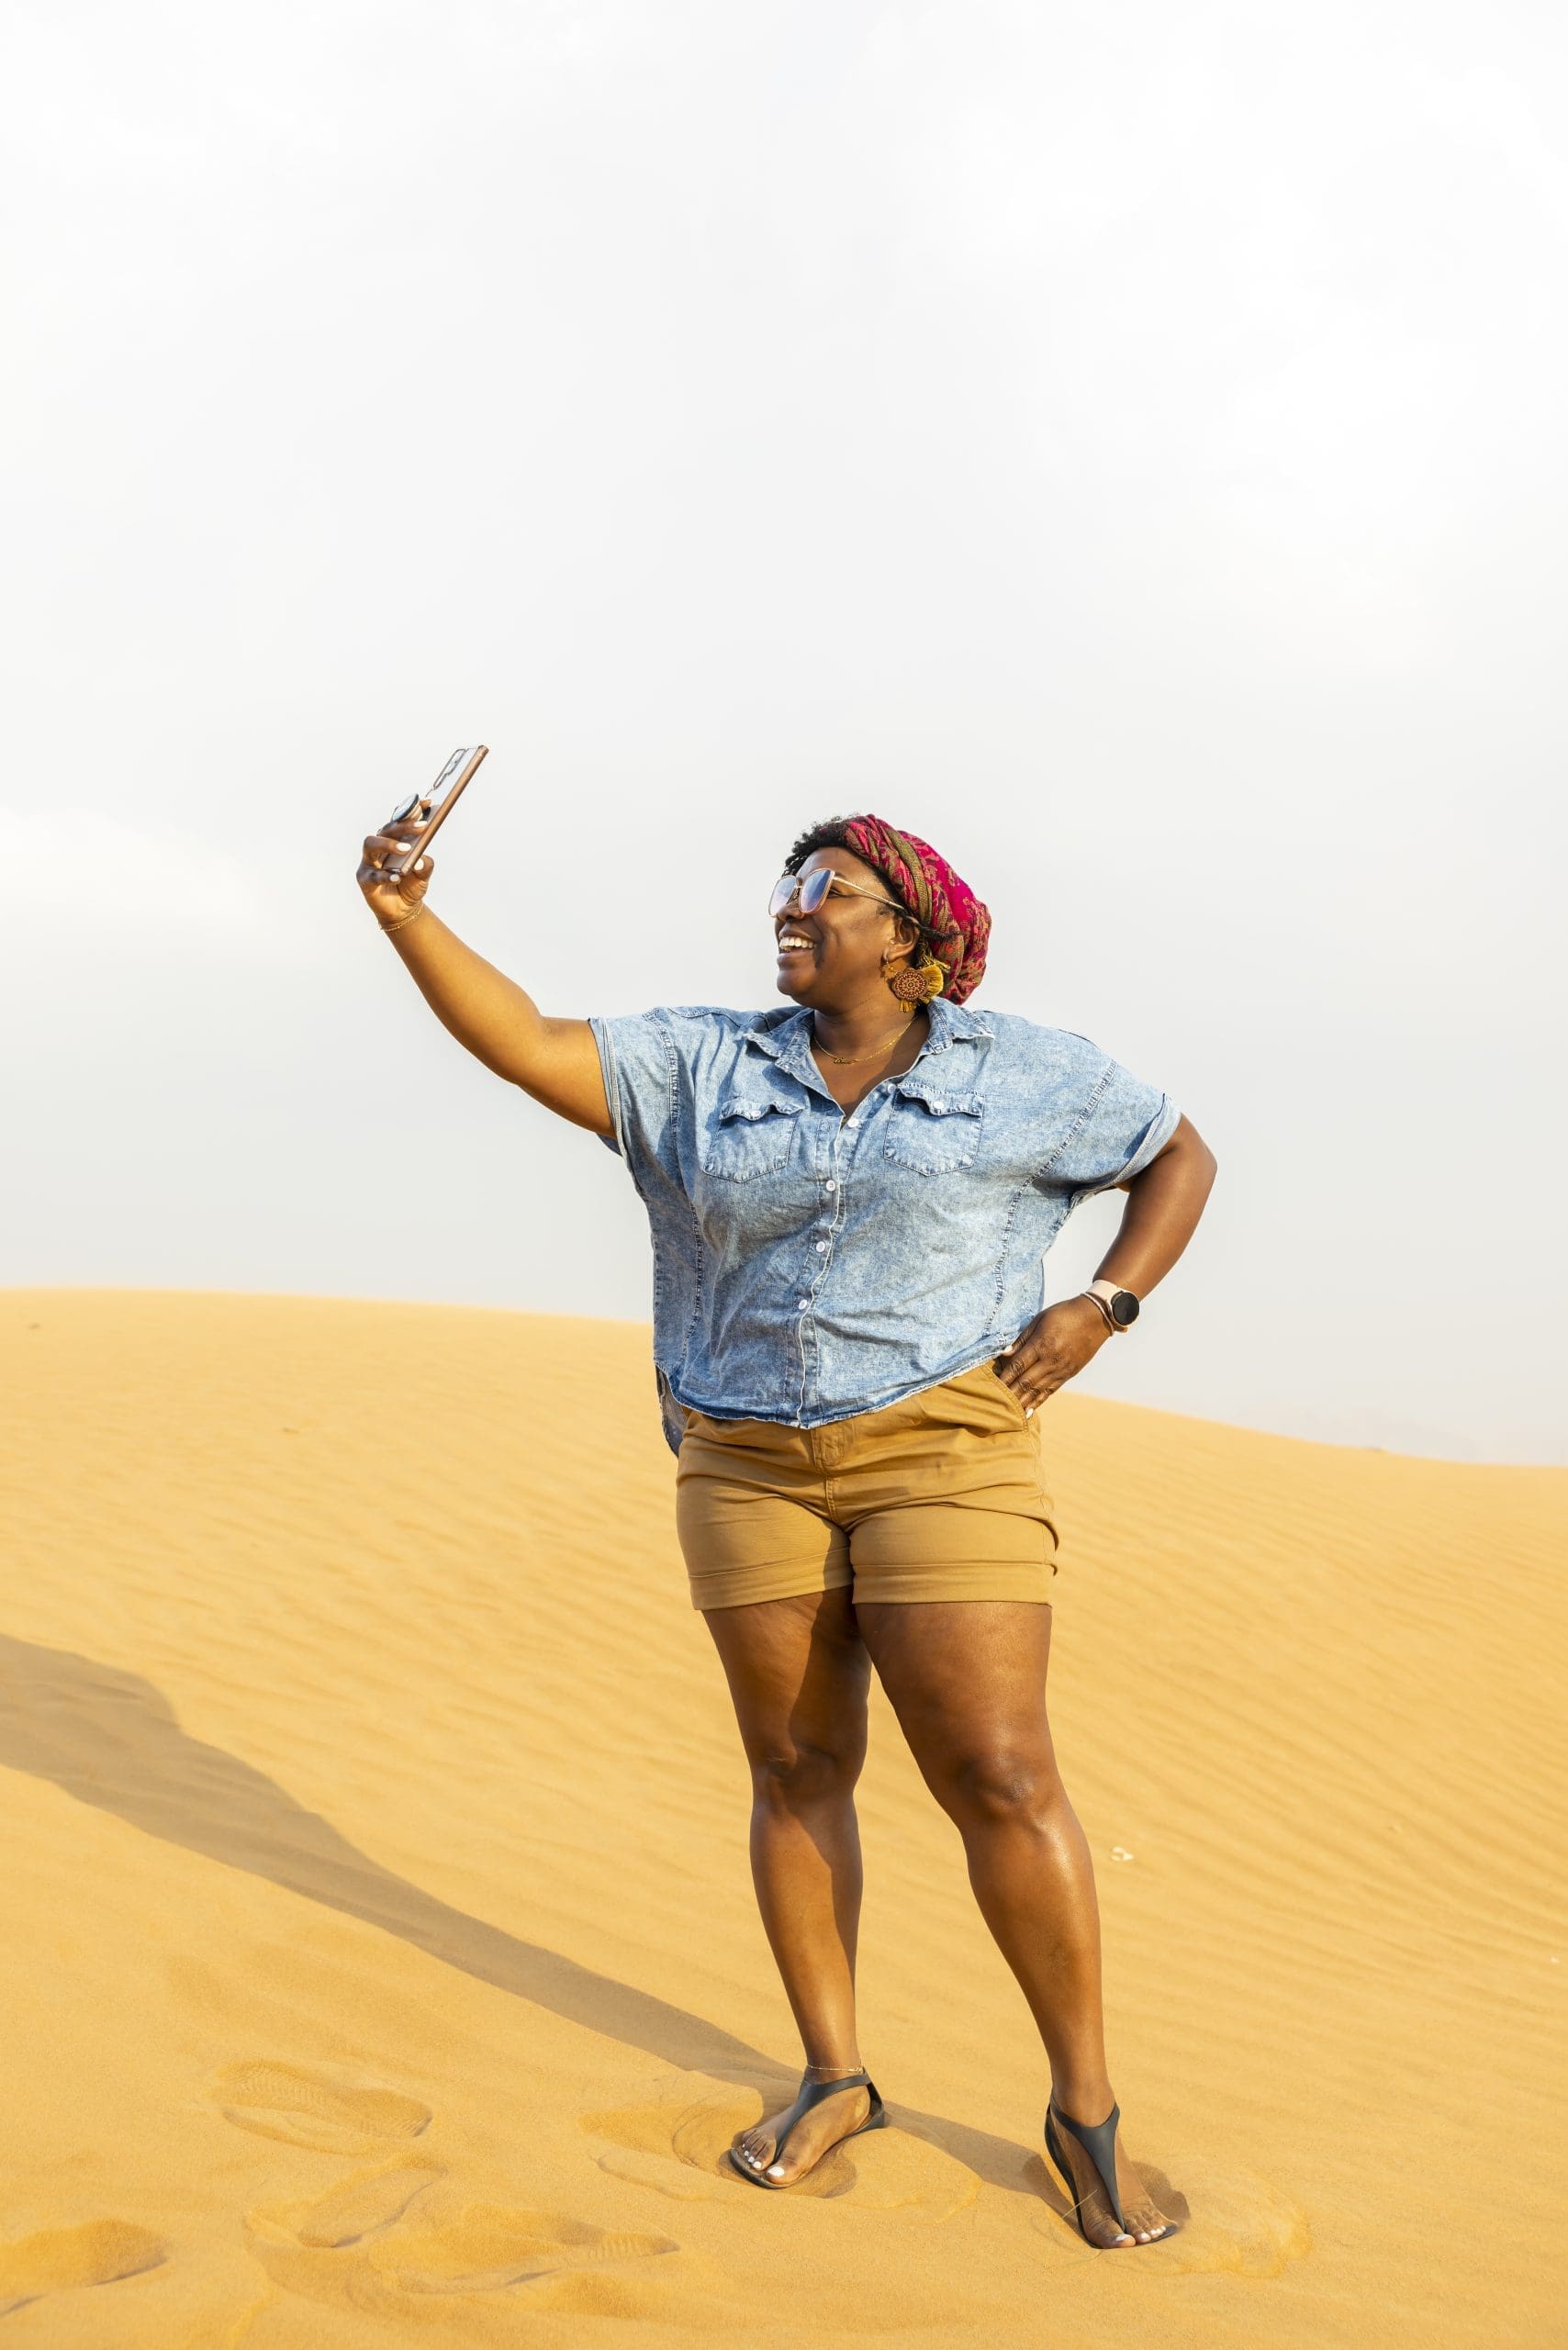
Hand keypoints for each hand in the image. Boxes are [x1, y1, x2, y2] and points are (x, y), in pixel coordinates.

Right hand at [357, 815, 433, 930]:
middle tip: (422, 826)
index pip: (400, 820)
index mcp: (393, 840)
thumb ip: (425, 865)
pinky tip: (397, 876)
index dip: (412, 809)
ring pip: (371, 844)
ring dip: (388, 844)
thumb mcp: (423, 874)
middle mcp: (379, 846)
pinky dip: (385, 875)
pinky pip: (373, 874)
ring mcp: (369, 862)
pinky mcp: (365, 879)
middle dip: (404, 825)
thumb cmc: (410, 885)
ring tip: (406, 849)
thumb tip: (419, 860)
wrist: (402, 910)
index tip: (428, 802)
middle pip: (386, 829)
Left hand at [995, 1297, 1111, 1414]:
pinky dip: (1038, 1402)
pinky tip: (1028, 1410)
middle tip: (994, 1403)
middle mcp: (1051, 1360)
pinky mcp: (1069, 1374)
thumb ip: (1022, 1338)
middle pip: (1025, 1382)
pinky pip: (1050, 1391)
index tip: (990, 1386)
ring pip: (1037, 1390)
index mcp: (1042, 1344)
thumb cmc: (1064, 1314)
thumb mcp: (1040, 1319)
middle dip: (1009, 1394)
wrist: (1096, 1318)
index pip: (1017, 1366)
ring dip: (1022, 1402)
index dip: (1003, 1378)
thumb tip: (1004, 1353)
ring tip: (1008, 1412)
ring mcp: (1061, 1369)